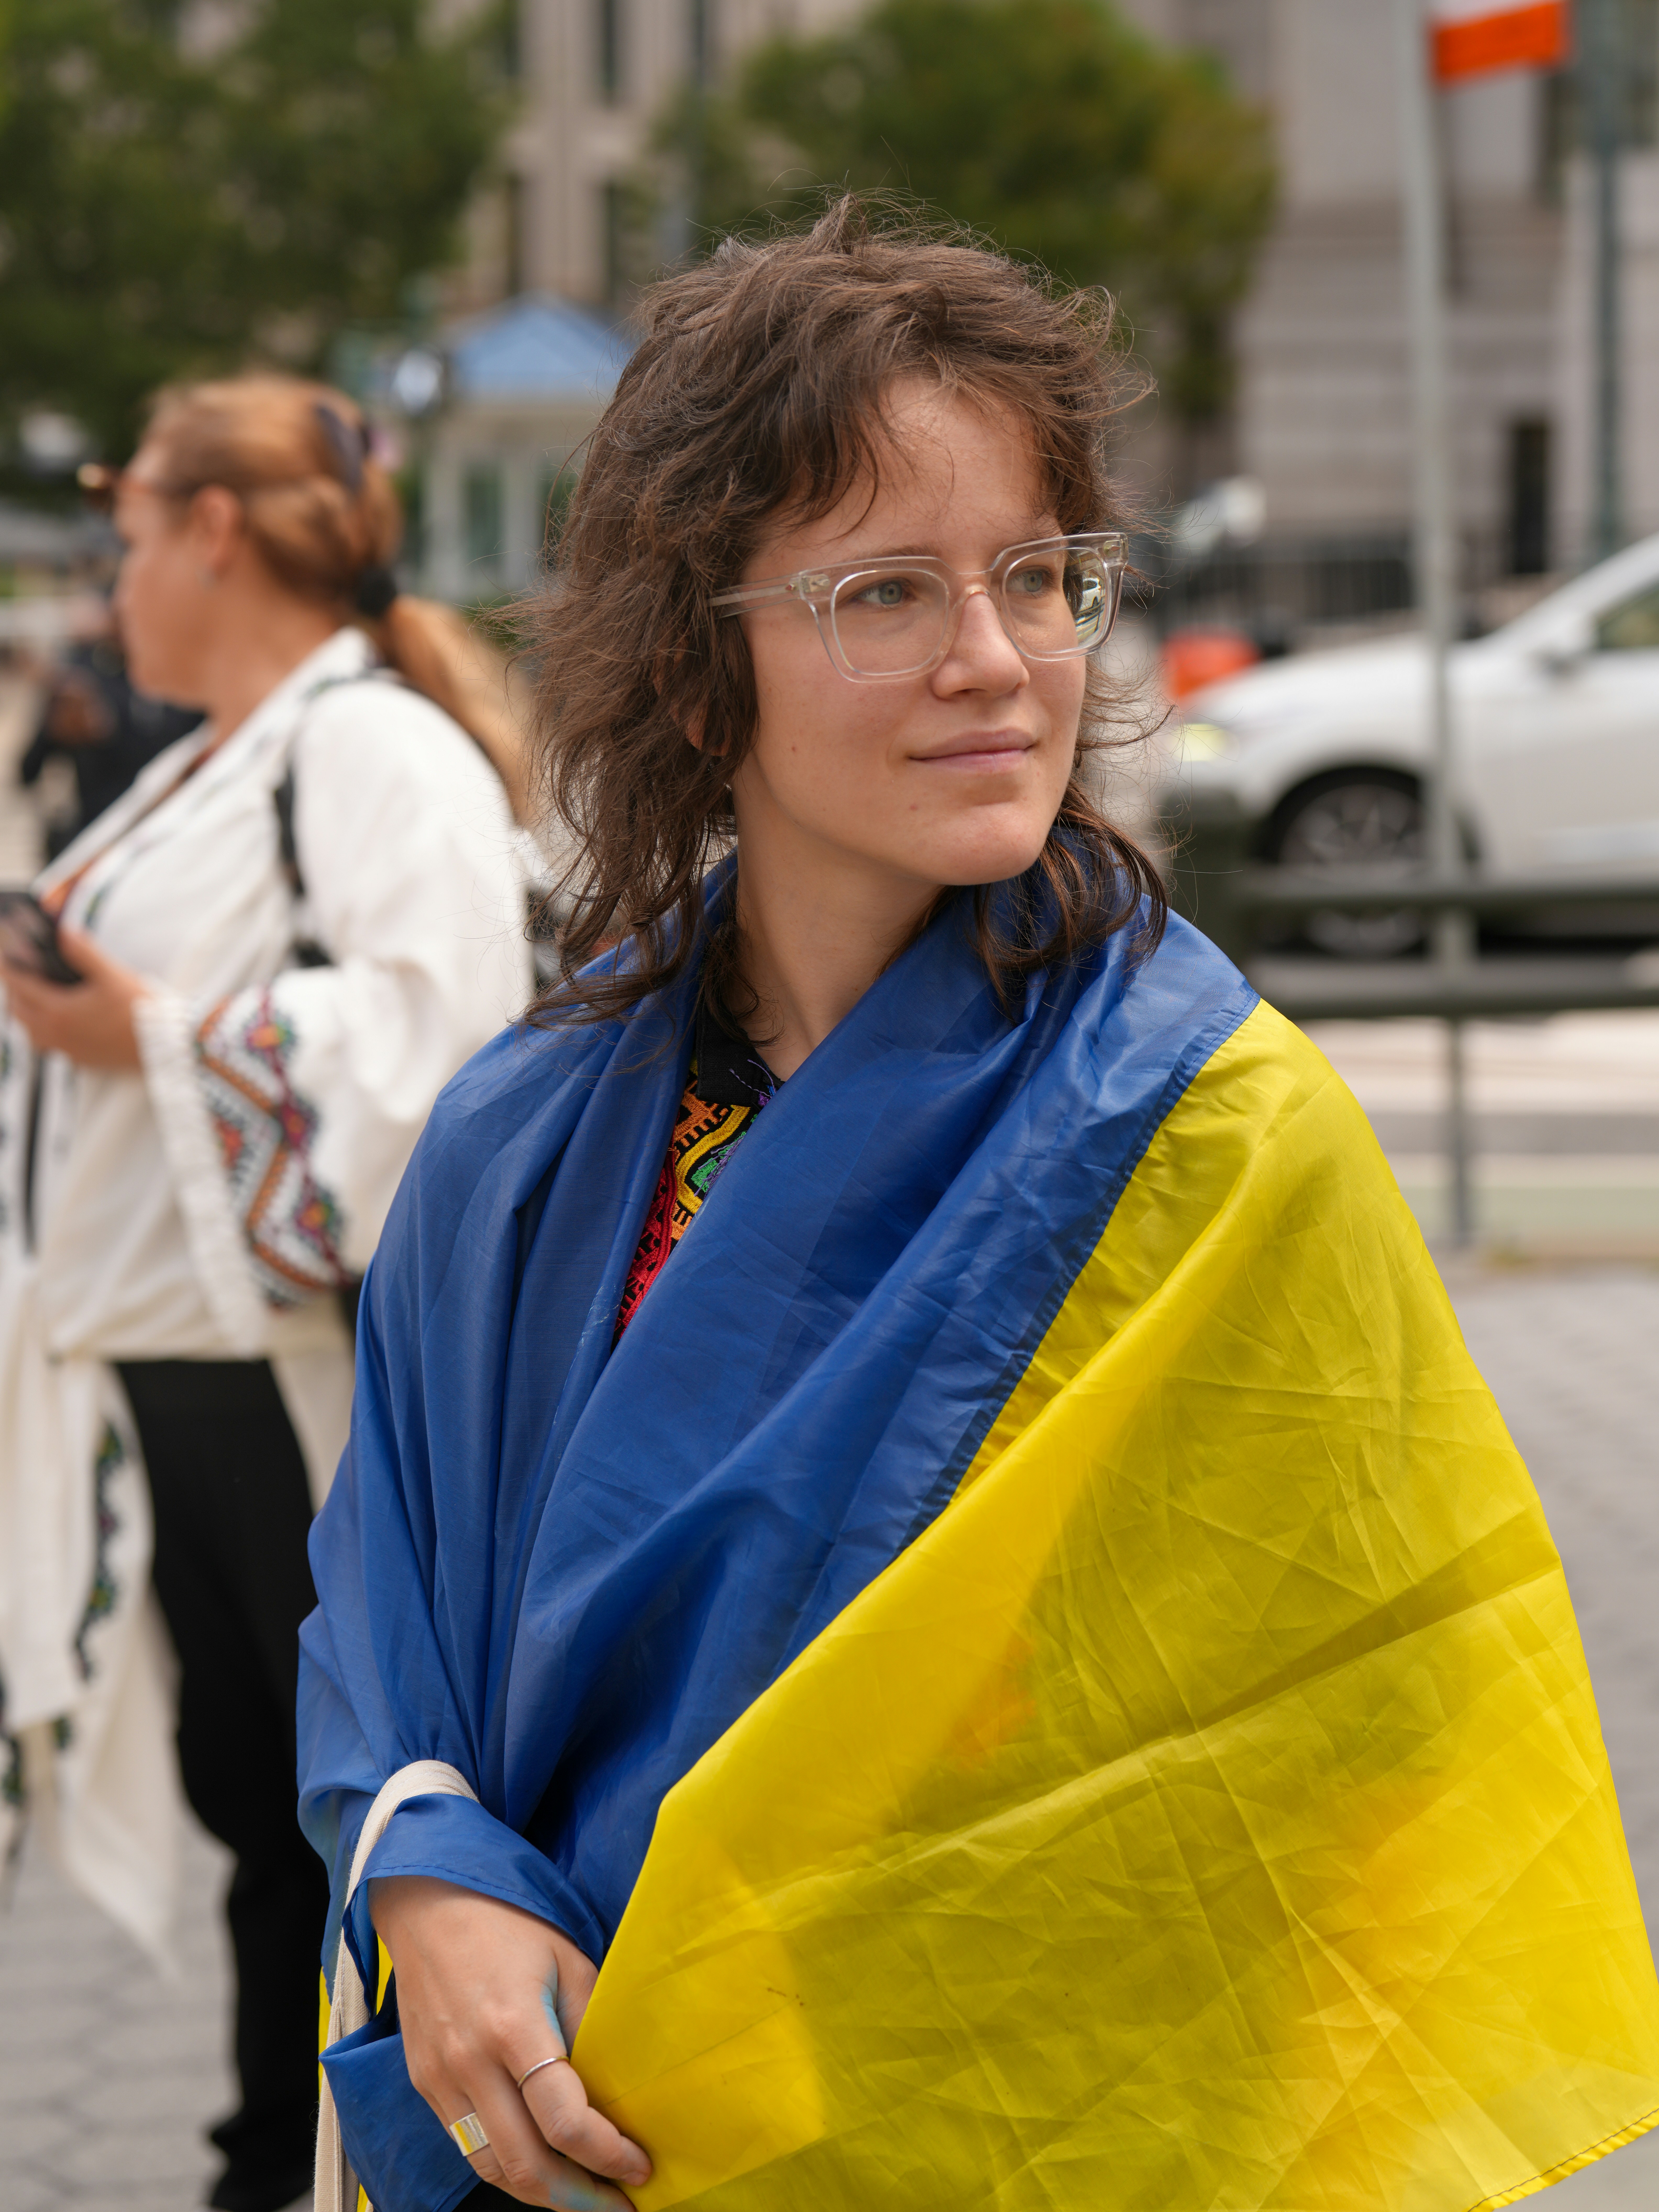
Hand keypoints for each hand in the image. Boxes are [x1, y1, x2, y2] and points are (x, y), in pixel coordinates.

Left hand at [0, 926, 148, 1070]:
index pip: (19, 986)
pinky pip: (47, 1044)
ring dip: (25, 1012)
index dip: (8, 968)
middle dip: (14, 990)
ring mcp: (66, 1049)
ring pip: (29, 1030)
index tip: (4, 955)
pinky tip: (57, 1019)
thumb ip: (84, 952)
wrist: (162, 1046)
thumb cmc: (139, 1011)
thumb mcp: (112, 975)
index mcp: (57, 1011)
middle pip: (18, 1010)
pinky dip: (42, 1029)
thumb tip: (63, 933)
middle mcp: (55, 1033)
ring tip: (34, 995)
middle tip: (19, 972)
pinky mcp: (79, 1059)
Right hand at [370, 1874, 651, 2210]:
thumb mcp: (568, 1959)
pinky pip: (467, 2148)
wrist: (429, 1905)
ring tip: (587, 2196)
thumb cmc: (508, 1924)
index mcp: (513, 2026)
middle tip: (621, 2203)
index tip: (641, 2167)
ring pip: (492, 2169)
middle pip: (526, 2164)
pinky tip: (542, 2166)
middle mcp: (470, 2062)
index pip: (564, 2121)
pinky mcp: (425, 2085)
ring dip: (543, 2195)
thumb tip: (624, 2086)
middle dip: (580, 2198)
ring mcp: (440, 2079)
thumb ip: (594, 2024)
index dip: (608, 2156)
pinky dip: (508, 2169)